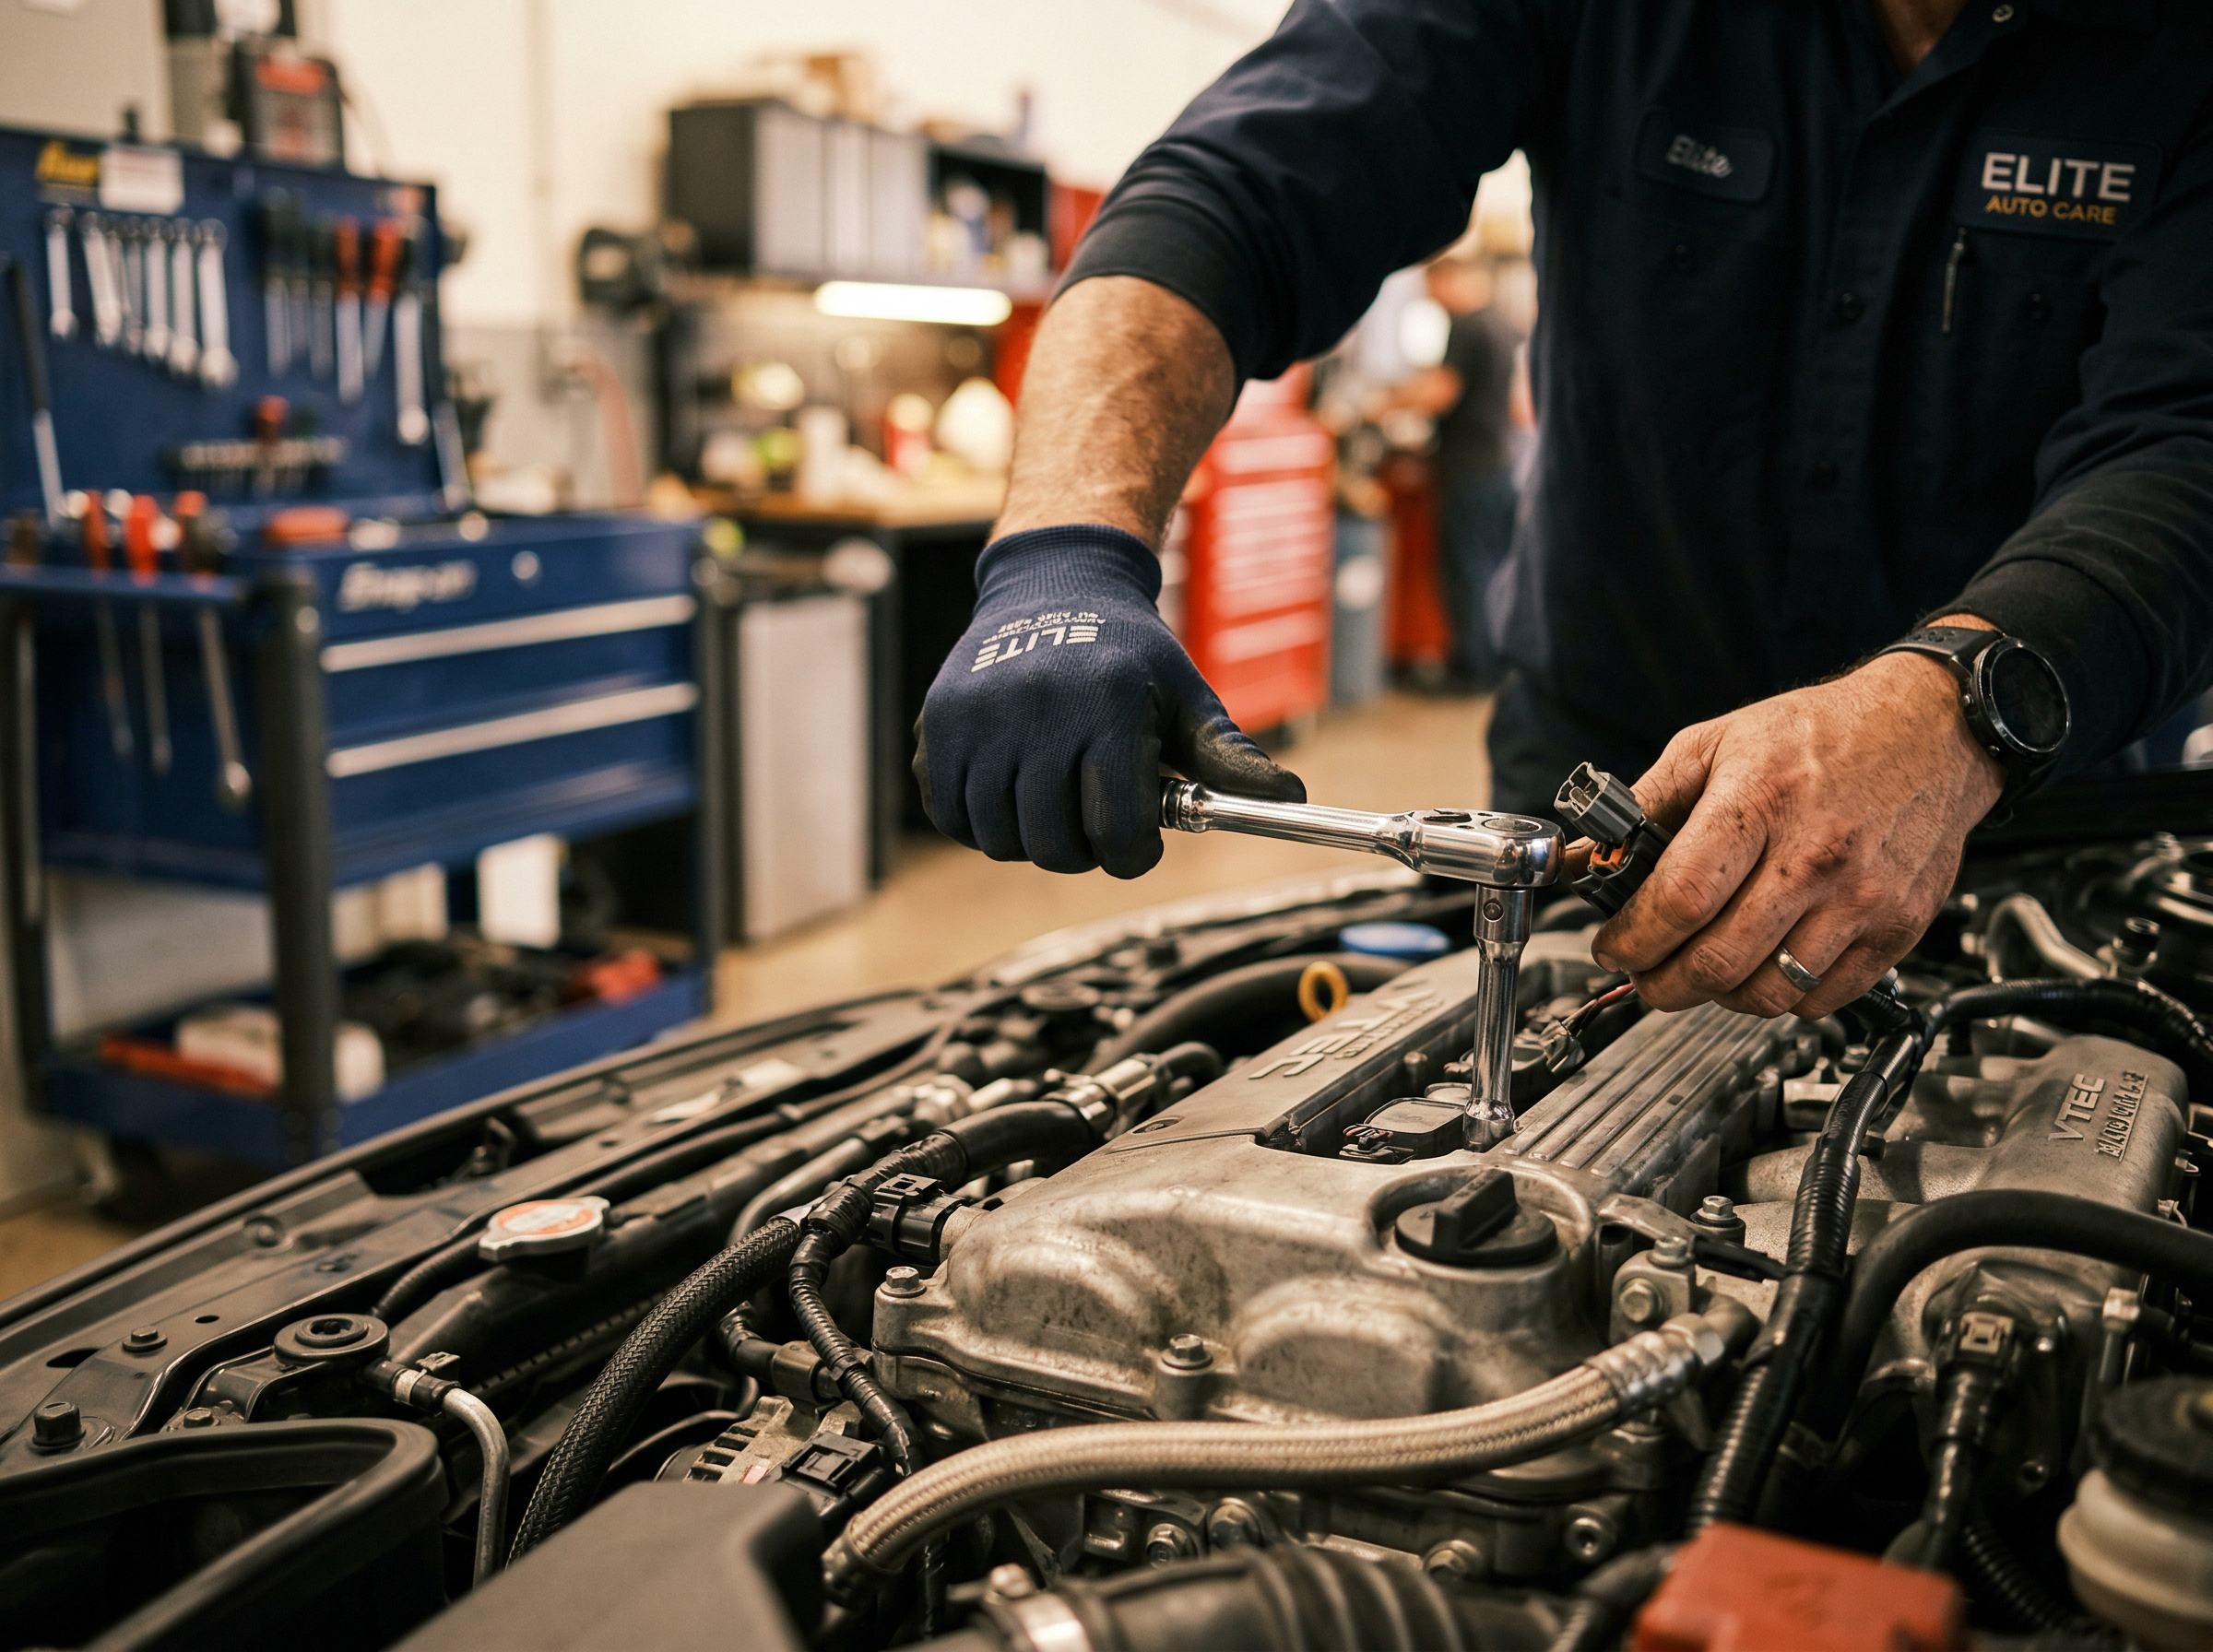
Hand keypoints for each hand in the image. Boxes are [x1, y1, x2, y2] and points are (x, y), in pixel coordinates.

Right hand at [915, 524, 1303, 878]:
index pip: (1117, 830)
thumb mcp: (1187, 697)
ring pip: (1000, 839)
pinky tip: (1011, 791)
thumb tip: (1289, 798)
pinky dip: (981, 823)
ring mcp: (976, 720)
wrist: (1054, 587)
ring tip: (1055, 801)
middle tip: (1096, 819)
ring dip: (1032, 840)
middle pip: (1055, 846)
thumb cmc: (1131, 655)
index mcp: (1108, 706)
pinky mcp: (936, 727)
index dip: (1134, 852)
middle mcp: (1035, 710)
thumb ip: (1230, 757)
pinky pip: (952, 818)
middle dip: (1085, 850)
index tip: (1139, 840)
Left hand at [1588, 623, 2005, 1018]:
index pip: (1681, 899)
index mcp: (1760, 802)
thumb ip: (1645, 804)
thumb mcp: (1714, 743)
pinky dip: (1780, 999)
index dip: (1632, 939)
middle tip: (1645, 973)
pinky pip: (1823, 999)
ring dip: (1718, 997)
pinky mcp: (1898, 928)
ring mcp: (1862, 899)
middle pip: (1718, 961)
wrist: (1930, 731)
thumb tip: (1590, 857)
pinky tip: (1762, 967)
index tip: (1612, 947)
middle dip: (1661, 983)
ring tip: (1700, 971)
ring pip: (1768, 994)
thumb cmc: (1820, 734)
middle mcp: (1815, 857)